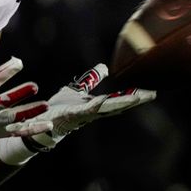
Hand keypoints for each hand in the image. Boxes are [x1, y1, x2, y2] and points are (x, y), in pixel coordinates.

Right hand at [0, 33, 51, 160]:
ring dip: (31, 111)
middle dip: (20, 94)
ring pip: (15, 118)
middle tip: (34, 86)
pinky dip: (33, 129)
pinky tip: (47, 124)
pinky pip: (18, 132)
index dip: (5, 72)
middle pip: (5, 102)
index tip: (18, 63)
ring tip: (45, 104)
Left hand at [1, 63, 155, 149]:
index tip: (151, 91)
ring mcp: (82, 115)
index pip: (117, 99)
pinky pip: (86, 110)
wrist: (39, 123)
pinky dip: (96, 106)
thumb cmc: (58, 109)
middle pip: (116, 105)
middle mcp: (91, 112)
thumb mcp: (76, 91)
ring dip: (120, 103)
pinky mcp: (70, 115)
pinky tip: (104, 101)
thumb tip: (104, 67)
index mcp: (95, 106)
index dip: (134, 96)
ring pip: (105, 109)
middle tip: (151, 94)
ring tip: (136, 97)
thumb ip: (91, 81)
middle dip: (133, 100)